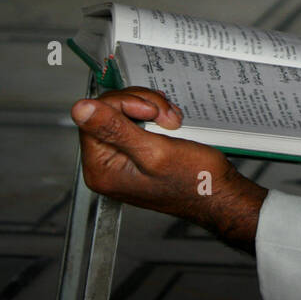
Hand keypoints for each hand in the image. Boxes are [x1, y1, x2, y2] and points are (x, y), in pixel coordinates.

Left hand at [70, 86, 266, 252]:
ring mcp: (121, 159)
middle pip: (107, 112)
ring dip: (151, 109)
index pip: (93, 119)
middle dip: (140, 106)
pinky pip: (135, 121)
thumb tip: (80, 110)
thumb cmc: (195, 181)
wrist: (219, 193)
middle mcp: (106, 165)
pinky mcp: (136, 153)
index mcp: (102, 169)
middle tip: (165, 117)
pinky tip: (170, 125)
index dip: (123, 106)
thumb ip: (115, 129)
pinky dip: (155, 116)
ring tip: (172, 123)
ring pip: (123, 112)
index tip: (150, 112)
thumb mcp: (154, 151)